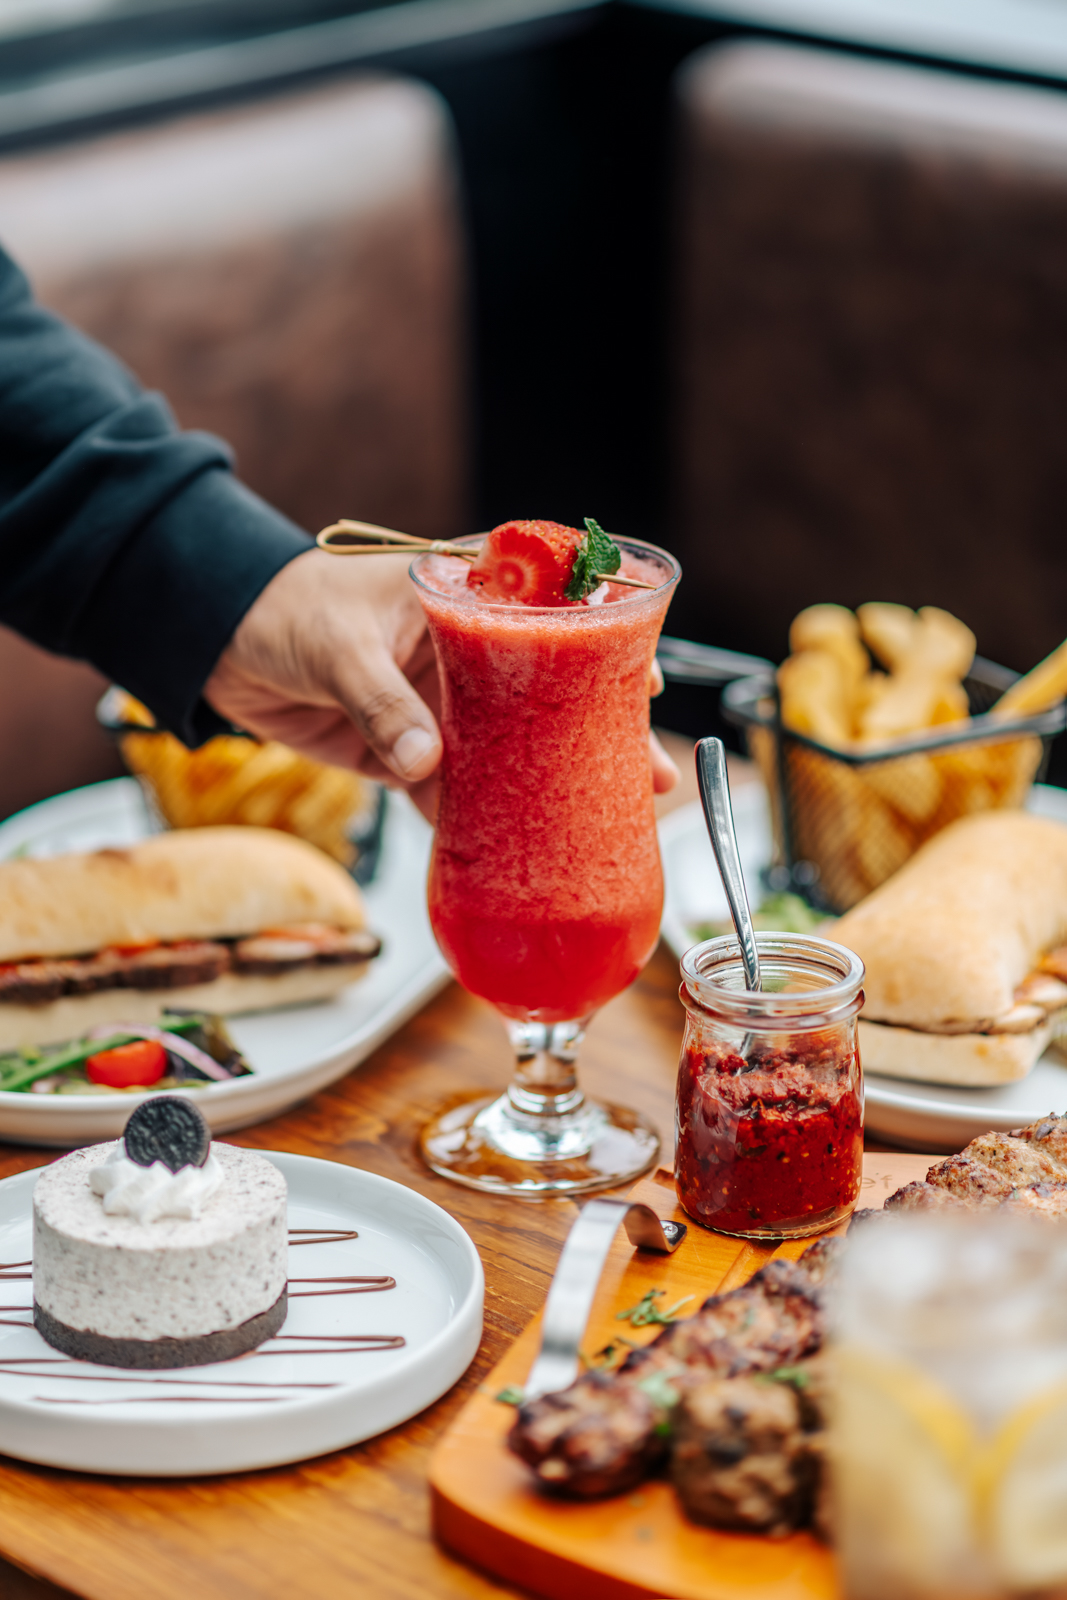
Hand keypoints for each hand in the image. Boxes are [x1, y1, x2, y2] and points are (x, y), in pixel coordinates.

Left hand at [205, 547, 678, 818]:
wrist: (213, 645)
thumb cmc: (280, 609)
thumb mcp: (339, 648)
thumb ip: (383, 704)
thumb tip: (430, 764)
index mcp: (460, 595)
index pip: (551, 611)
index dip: (604, 643)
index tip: (643, 679)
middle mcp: (464, 651)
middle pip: (548, 691)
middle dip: (596, 731)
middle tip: (647, 770)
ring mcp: (440, 704)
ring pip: (511, 748)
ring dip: (552, 784)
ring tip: (605, 817)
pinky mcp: (408, 750)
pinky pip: (456, 788)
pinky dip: (482, 819)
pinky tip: (521, 848)